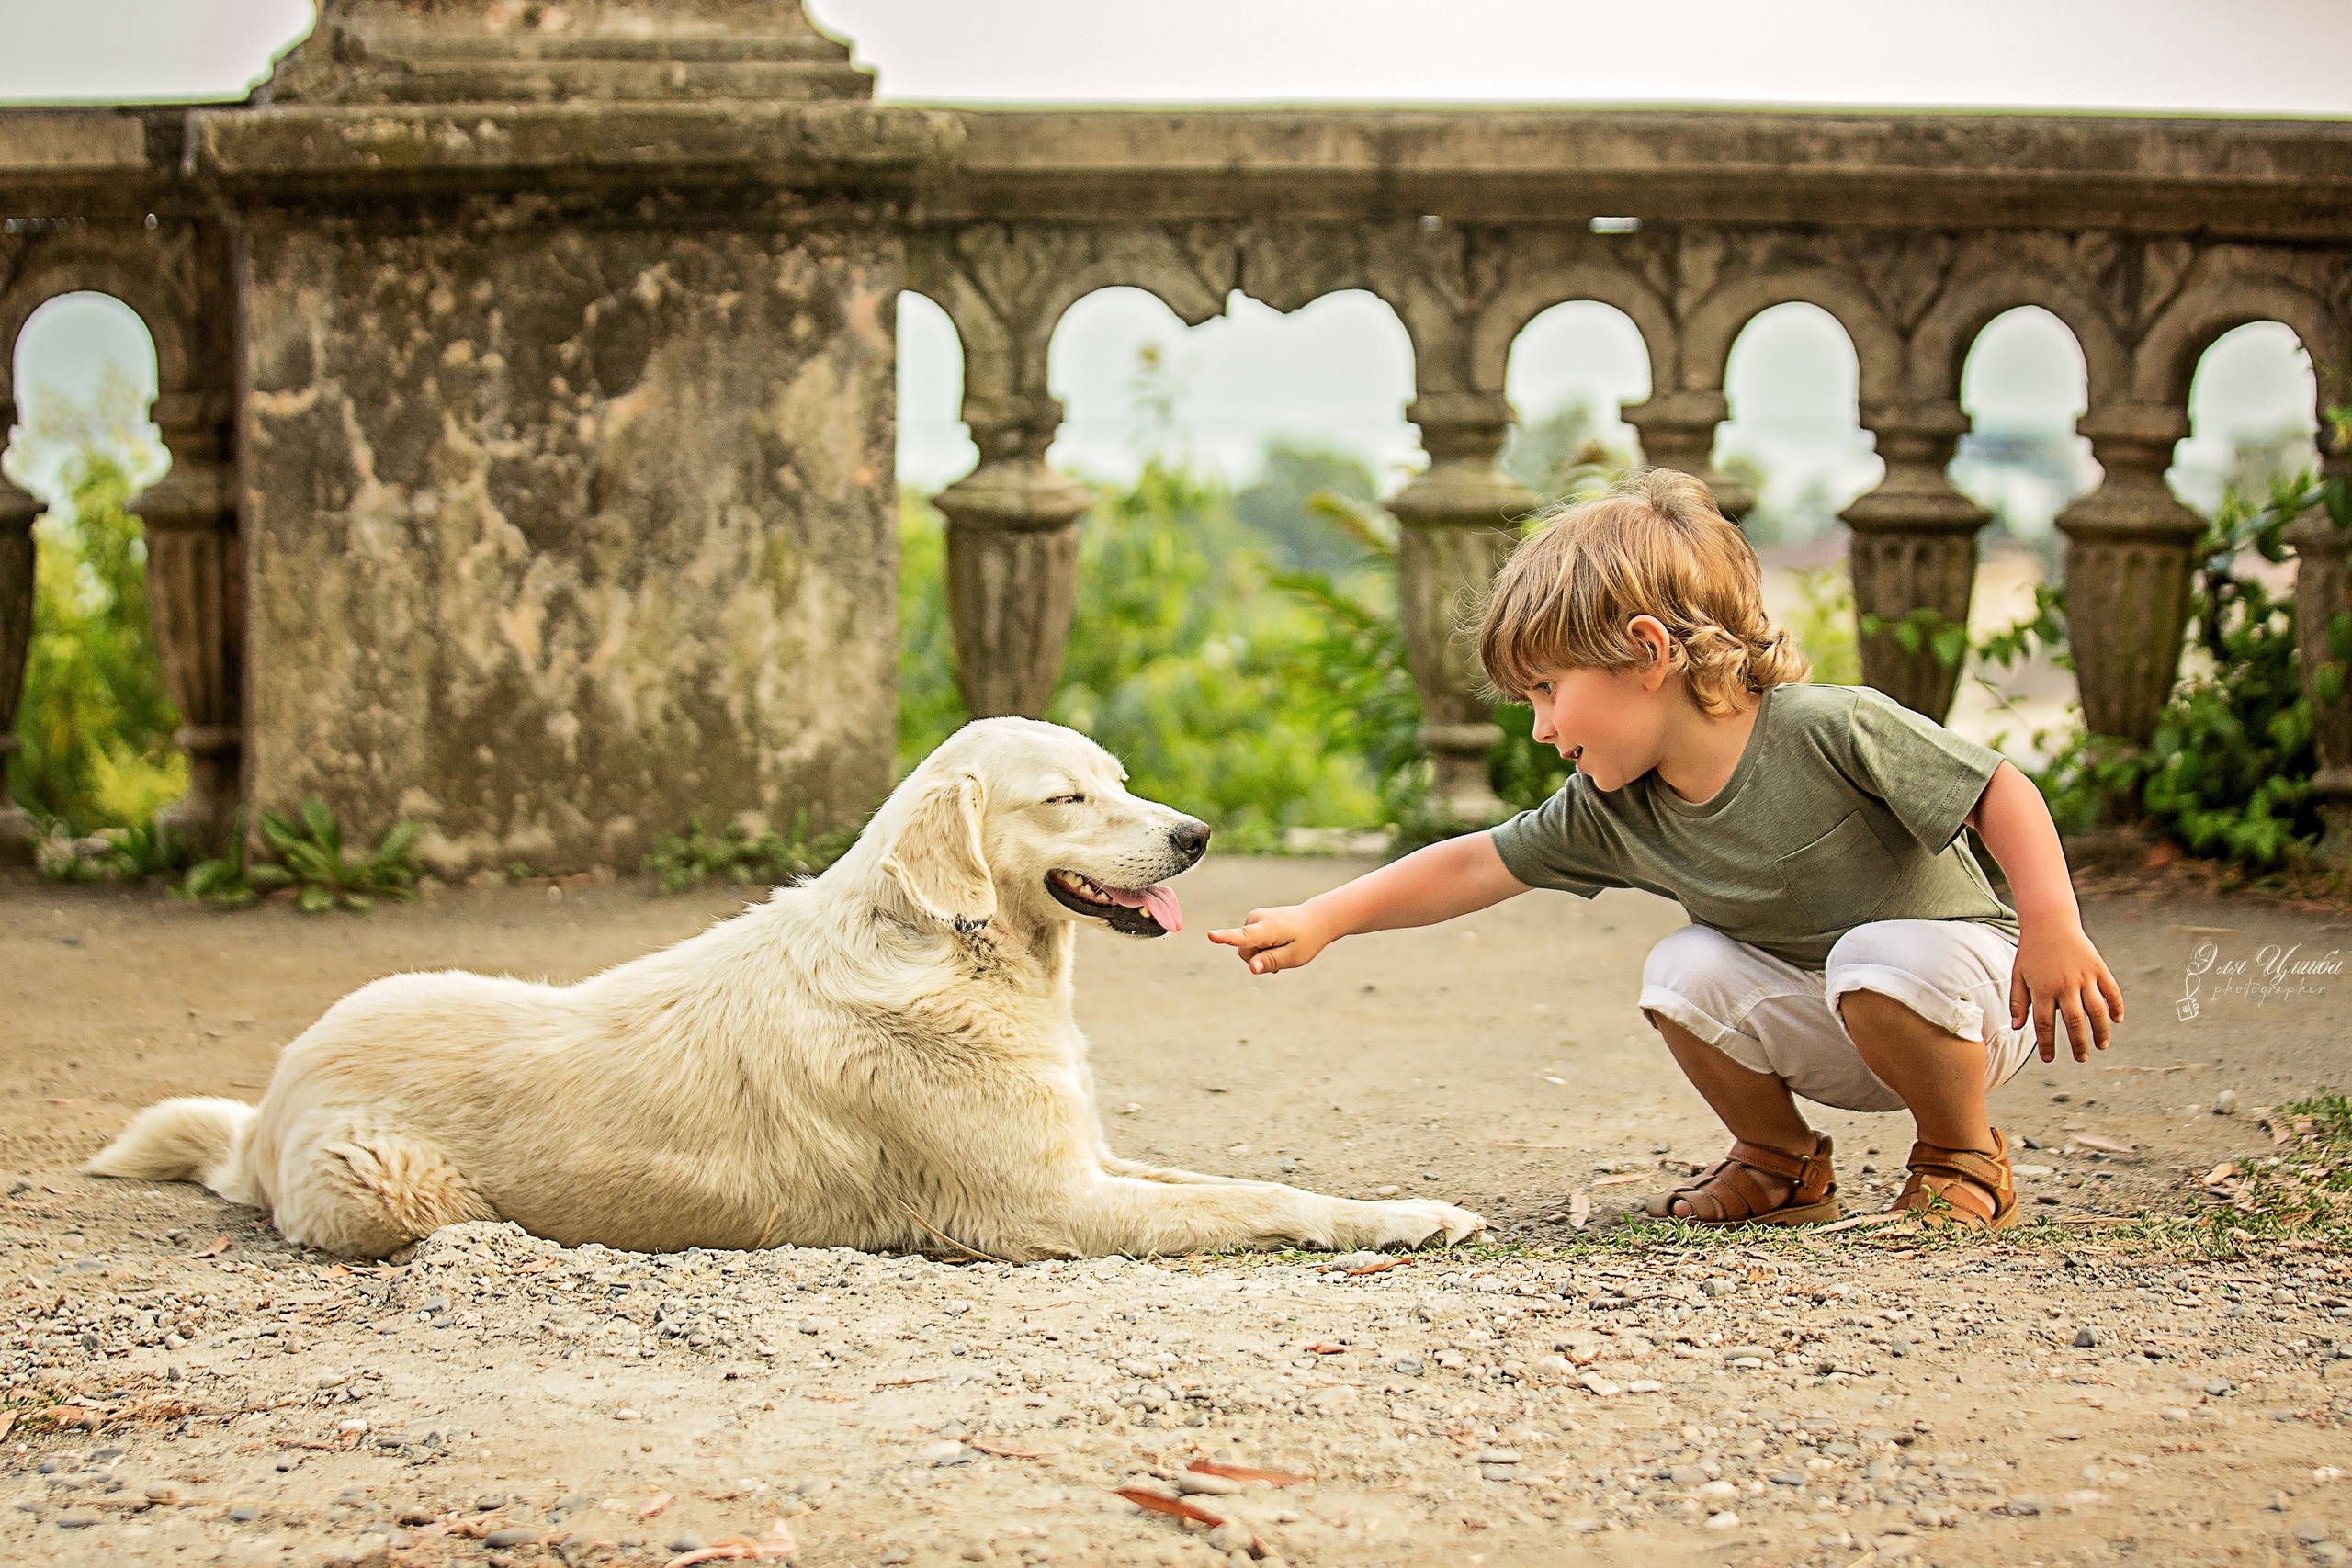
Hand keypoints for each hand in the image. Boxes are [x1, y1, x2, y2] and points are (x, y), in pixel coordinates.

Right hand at [1207, 904, 1334, 974]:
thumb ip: (1271, 961)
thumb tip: (1252, 968)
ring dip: (1260, 954)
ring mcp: (1252, 918)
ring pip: (1245, 949)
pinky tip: (1275, 944)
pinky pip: (1248, 943)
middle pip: (1244, 952)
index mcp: (1270, 928)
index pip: (1245, 936)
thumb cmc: (1306, 940)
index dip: (1226, 937)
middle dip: (1259, 959)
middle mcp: (1257, 919)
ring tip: (1280, 947)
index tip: (1210, 935)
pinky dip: (1260, 948)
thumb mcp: (1294, 957)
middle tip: (1282, 953)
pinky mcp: (1251, 920)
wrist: (1314, 919)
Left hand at [2010, 921, 2124, 1061]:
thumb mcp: (2018, 976)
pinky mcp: (2098, 968)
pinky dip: (2116, 1007)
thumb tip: (2017, 1028)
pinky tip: (2117, 1020)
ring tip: (2101, 1046)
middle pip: (2074, 1022)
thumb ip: (2018, 1002)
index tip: (2049, 1059)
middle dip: (2078, 1044)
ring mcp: (2084, 977)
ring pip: (2097, 1011)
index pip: (2045, 1025)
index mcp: (2042, 989)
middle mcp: (2065, 985)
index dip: (2047, 1044)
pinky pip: (2112, 991)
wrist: (2049, 922)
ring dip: (2101, 1031)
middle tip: (2081, 1058)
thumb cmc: (2031, 952)